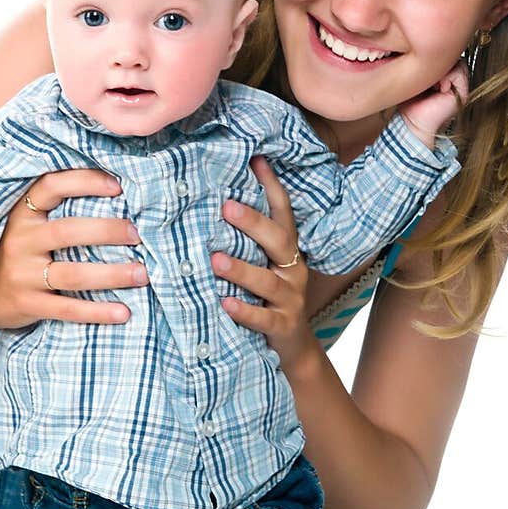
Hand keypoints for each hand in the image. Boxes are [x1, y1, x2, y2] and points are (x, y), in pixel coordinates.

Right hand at [0, 168, 147, 331]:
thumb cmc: (11, 253)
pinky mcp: (27, 305)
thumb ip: (52, 209)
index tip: (118, 185)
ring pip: (72, 274)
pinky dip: (97, 312)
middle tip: (138, 234)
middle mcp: (19, 241)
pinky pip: (67, 309)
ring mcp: (22, 275)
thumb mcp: (21, 225)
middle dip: (107, 230)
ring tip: (142, 274)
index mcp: (21, 214)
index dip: (84, 182)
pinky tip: (124, 312)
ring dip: (111, 274)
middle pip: (68, 232)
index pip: (50, 187)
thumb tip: (113, 190)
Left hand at [211, 156, 317, 372]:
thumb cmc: (267, 298)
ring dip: (242, 269)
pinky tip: (224, 303)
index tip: (255, 159)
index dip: (271, 186)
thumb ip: (246, 241)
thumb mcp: (262, 265)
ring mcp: (290, 299)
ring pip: (268, 281)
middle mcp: (292, 269)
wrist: (294, 349)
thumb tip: (213, 202)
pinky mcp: (283, 326)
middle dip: (253, 222)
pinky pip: (264, 318)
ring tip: (215, 260)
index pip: (283, 213)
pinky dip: (244, 311)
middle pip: (278, 240)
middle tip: (226, 205)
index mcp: (286, 251)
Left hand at [398, 59, 468, 147]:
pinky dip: (448, 77)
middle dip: (439, 63)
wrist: (413, 124)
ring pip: (457, 63)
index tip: (421, 69)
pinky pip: (459, 73)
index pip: (445, 55)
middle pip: (452, 57)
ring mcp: (459, 86)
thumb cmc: (410, 105)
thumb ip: (421, 66)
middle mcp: (453, 81)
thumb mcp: (414, 80)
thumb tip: (422, 50)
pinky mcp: (462, 93)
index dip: (434, 57)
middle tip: (428, 76)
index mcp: (443, 77)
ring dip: (444, 70)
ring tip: (434, 84)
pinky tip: (440, 88)